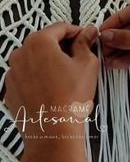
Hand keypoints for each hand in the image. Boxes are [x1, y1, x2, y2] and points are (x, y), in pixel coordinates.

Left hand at [5, 22, 98, 151]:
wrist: (53, 133)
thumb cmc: (69, 100)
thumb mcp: (87, 64)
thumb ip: (85, 43)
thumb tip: (87, 33)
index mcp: (39, 42)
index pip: (60, 27)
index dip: (76, 31)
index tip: (85, 37)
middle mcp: (20, 54)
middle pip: (45, 41)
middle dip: (62, 46)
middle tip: (79, 56)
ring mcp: (12, 73)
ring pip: (35, 58)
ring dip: (49, 61)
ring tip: (66, 76)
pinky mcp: (10, 89)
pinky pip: (27, 75)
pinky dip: (38, 76)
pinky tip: (53, 87)